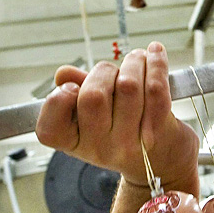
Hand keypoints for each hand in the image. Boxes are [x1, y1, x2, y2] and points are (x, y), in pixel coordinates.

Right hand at [35, 42, 200, 194]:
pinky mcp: (159, 129)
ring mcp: (130, 141)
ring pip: (127, 86)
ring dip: (133, 62)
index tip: (72, 87)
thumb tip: (63, 74)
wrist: (163, 160)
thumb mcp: (92, 118)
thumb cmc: (123, 130)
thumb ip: (76, 93)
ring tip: (137, 60)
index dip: (57, 101)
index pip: (50, 128)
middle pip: (93, 96)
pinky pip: (156, 89)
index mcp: (74, 143)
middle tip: (112, 72)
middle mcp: (100, 147)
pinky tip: (155, 52)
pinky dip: (155, 63)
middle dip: (102, 71)